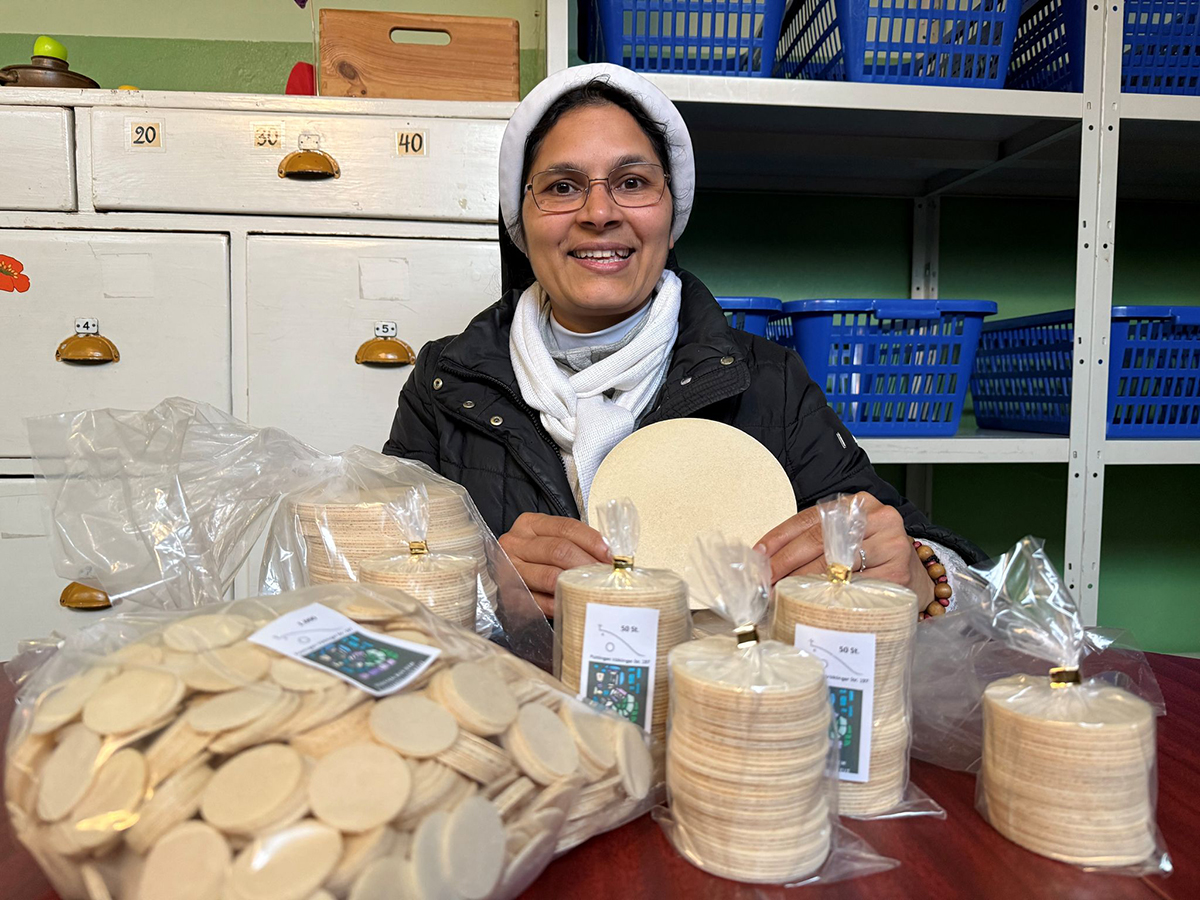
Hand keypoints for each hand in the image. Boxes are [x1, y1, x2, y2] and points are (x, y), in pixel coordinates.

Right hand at [497, 513, 611, 614]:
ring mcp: (510, 570)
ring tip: (595, 589)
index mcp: (530, 524)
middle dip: (587, 564)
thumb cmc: (536, 558)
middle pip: (559, 550)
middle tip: (606, 576)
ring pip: (550, 576)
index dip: (592, 541)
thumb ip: (575, 544)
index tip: (610, 556)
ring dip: (577, 585)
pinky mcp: (510, 596)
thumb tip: (609, 558)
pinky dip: (561, 604)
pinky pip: (540, 602)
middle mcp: (515, 544)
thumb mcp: (551, 540)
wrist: (506, 577)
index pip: (566, 527)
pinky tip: (575, 604)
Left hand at [756, 492, 933, 608]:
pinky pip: (853, 589)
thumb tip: (766, 557)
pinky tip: (811, 605)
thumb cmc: (873, 554)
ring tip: (779, 594)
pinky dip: (829, 598)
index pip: (810, 519)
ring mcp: (891, 545)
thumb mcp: (847, 535)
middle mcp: (877, 518)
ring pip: (834, 566)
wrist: (917, 574)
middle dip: (785, 563)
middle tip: (764, 580)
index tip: (759, 555)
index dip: (780, 538)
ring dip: (802, 583)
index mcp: (858, 503)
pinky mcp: (898, 574)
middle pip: (819, 542)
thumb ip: (815, 538)